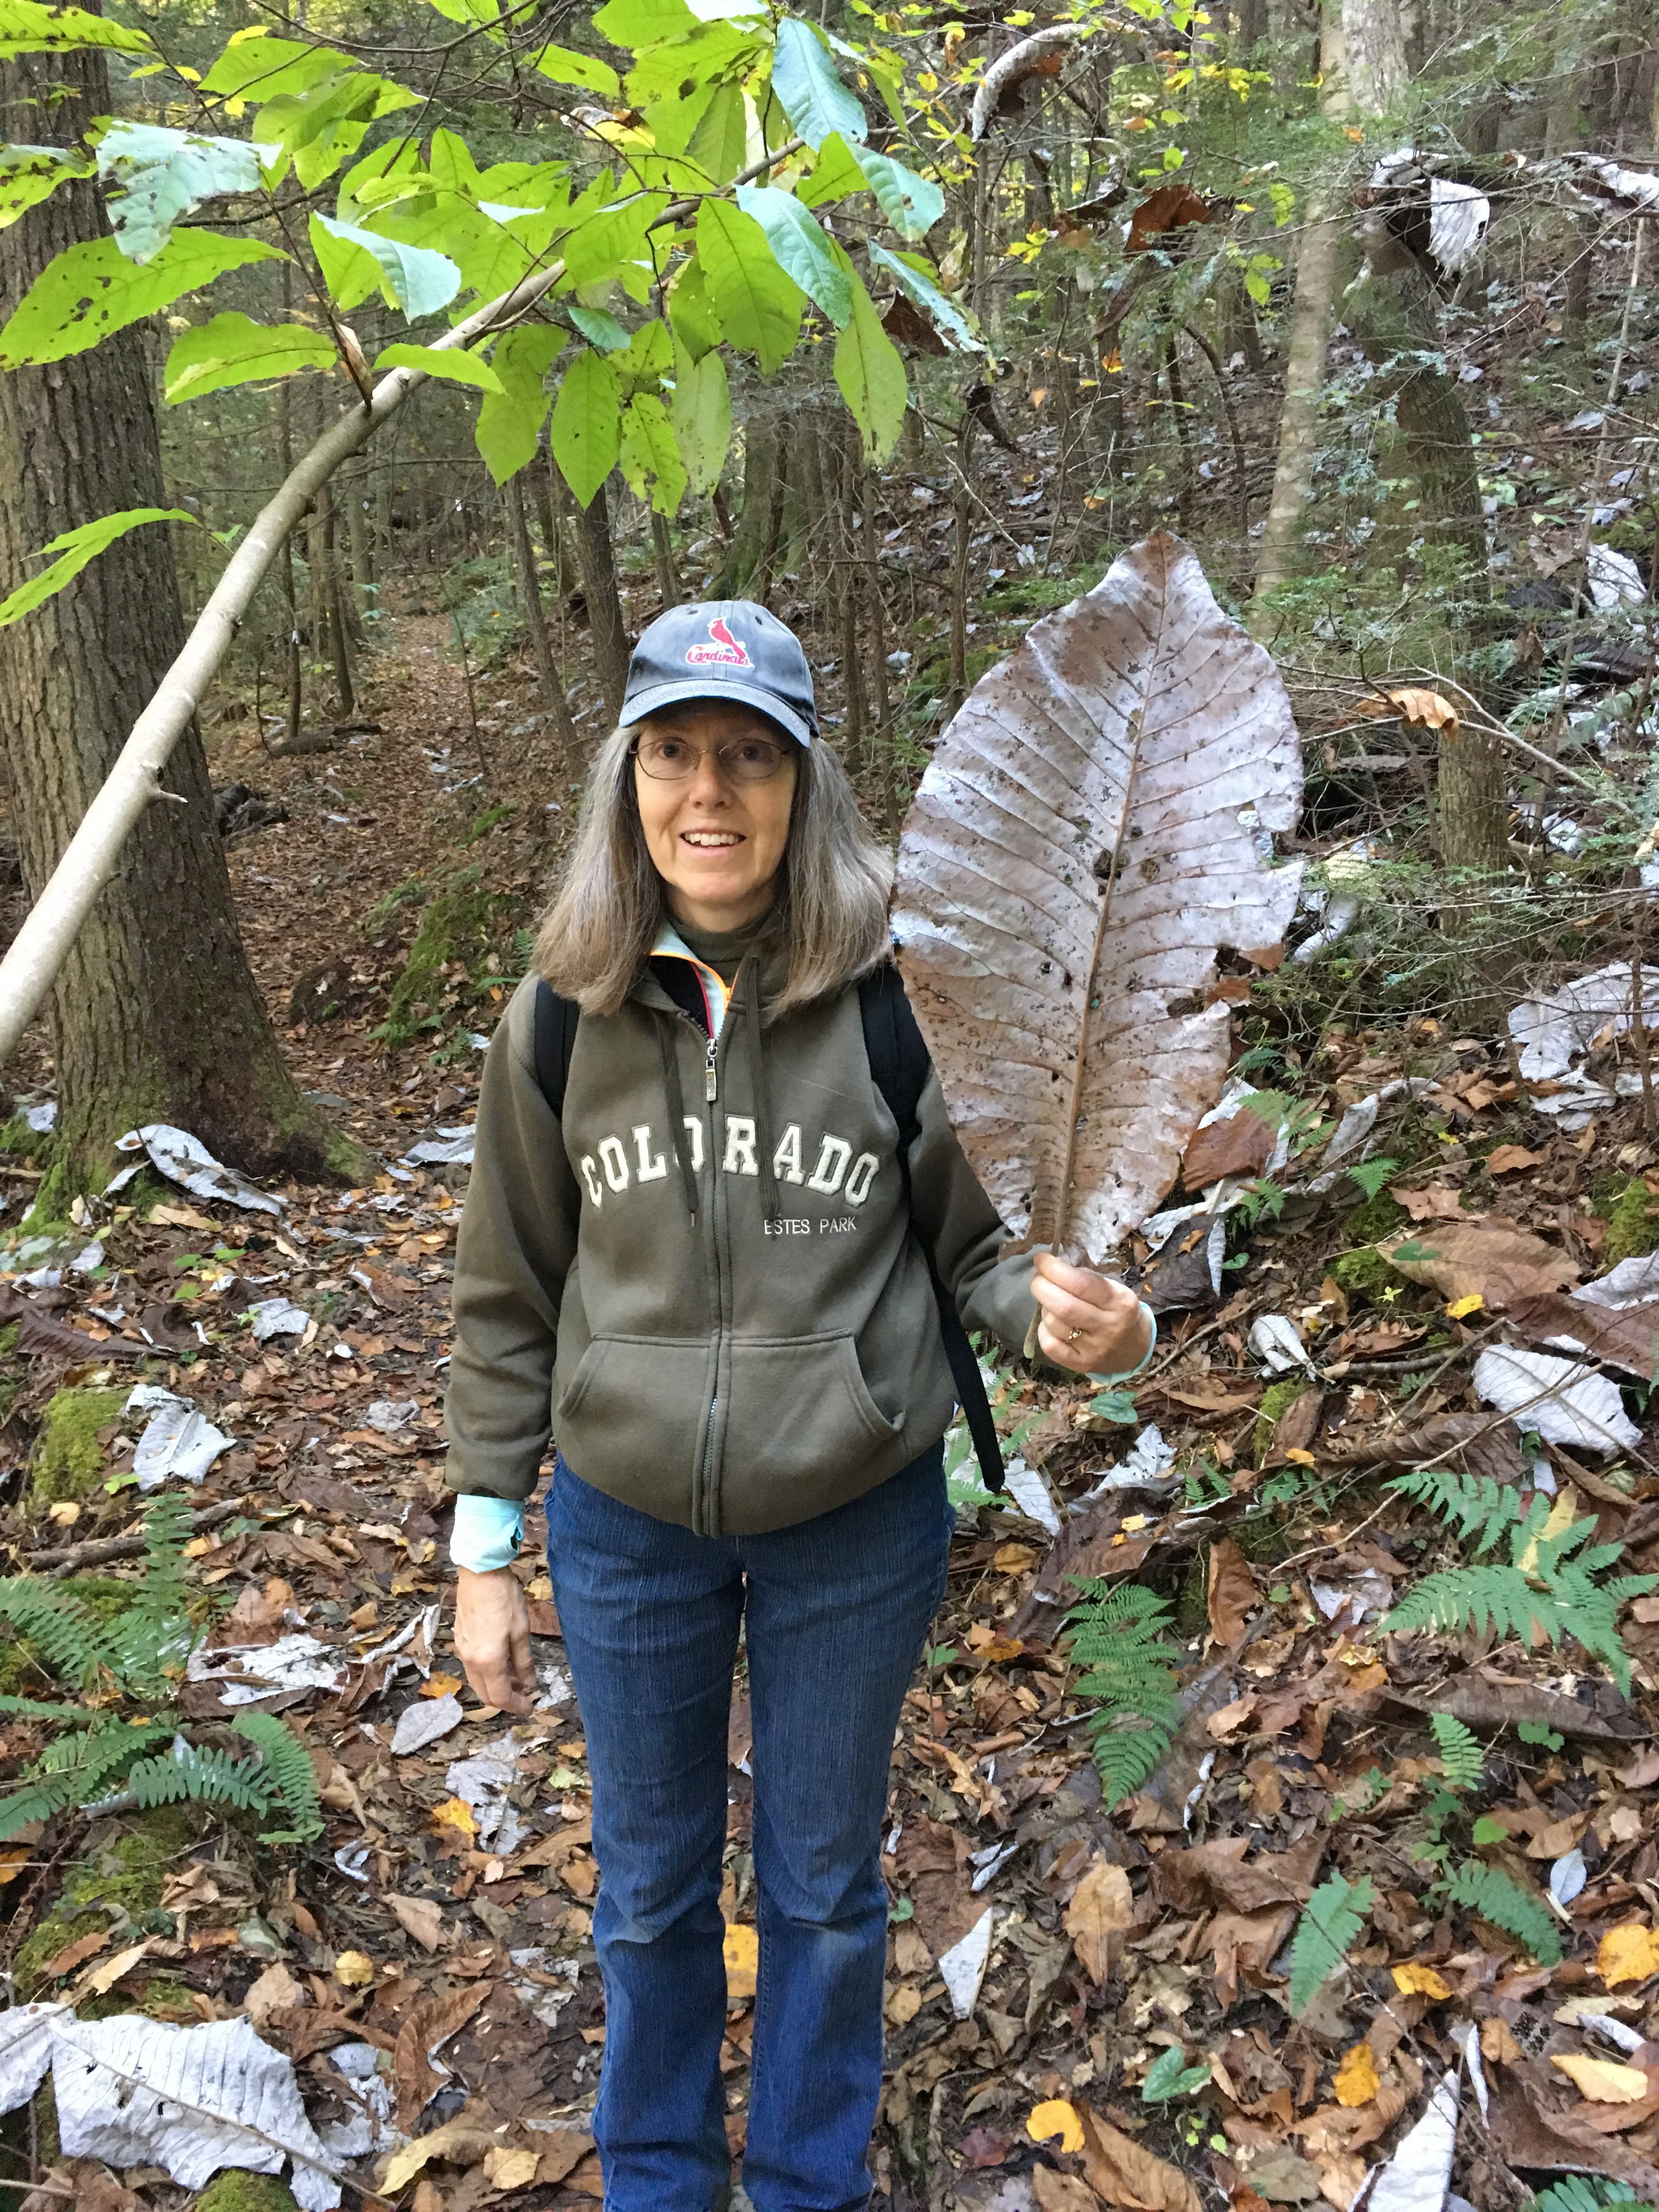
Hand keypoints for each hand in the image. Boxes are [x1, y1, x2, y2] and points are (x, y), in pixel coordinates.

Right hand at [453, 1566, 534, 1714]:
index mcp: (487, 1661)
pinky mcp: (459, 1638)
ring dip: (495, 1686)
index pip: (500, 1696)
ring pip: (476, 1681)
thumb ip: (523, 1661)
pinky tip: (500, 1663)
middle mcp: (470, 1660)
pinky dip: (486, 1673)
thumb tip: (528, 1684)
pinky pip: (471, 1666)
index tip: (530, 1708)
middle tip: (523, 1697)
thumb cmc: (505, 1599)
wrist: (479, 1572)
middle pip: (484, 1693)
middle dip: (504, 1700)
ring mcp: (461, 1649)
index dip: (516, 1706)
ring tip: (516, 1679)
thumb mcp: (521, 1631)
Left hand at [1030, 1250, 1151, 1374]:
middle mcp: (1108, 1327)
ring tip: (1050, 1302)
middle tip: (1037, 1279)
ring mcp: (1094, 1349)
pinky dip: (1044, 1330)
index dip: (1054, 1269)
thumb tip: (1051, 1267)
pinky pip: (1050, 1345)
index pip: (1081, 1283)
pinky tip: (1050, 1323)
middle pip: (1064, 1306)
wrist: (1134, 1350)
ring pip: (1054, 1324)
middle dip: (1041, 1287)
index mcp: (1119, 1302)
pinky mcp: (1081, 1364)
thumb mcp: (1115, 1291)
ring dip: (1044, 1307)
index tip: (1041, 1259)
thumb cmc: (1119, 1312)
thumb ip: (1087, 1278)